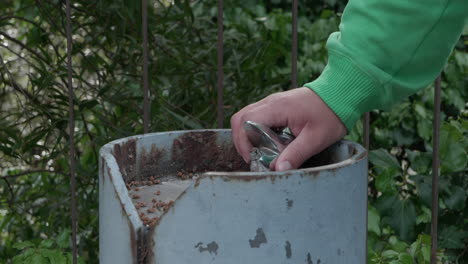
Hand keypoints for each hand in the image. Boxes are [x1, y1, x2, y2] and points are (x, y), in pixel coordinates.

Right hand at [231, 87, 346, 170]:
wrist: (340, 94)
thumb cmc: (330, 114)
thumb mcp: (315, 139)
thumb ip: (295, 155)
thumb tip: (278, 169)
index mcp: (277, 108)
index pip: (246, 122)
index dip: (243, 142)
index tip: (252, 158)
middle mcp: (270, 102)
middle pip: (240, 119)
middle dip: (241, 140)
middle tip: (253, 157)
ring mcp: (272, 102)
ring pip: (246, 117)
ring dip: (247, 136)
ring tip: (260, 152)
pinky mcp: (276, 106)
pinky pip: (256, 117)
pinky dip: (256, 131)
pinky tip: (268, 143)